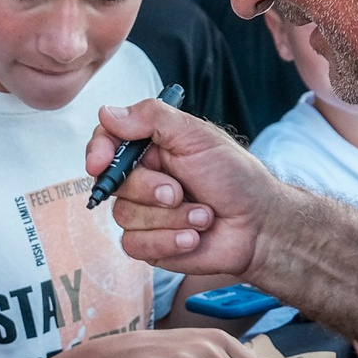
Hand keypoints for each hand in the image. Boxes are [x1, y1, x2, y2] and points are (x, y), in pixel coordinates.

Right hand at [87, 96, 290, 278]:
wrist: (259, 225)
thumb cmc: (235, 177)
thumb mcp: (196, 137)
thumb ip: (151, 118)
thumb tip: (107, 112)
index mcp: (150, 147)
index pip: (107, 142)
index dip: (98, 151)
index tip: (100, 163)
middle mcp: (143, 179)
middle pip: (113, 184)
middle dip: (150, 190)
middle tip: (181, 191)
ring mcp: (144, 213)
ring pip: (124, 216)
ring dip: (169, 217)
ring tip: (202, 215)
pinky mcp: (150, 244)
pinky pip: (136, 245)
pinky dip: (168, 240)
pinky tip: (193, 237)